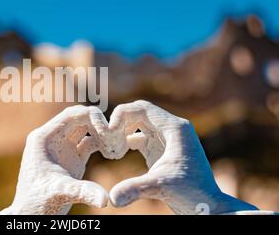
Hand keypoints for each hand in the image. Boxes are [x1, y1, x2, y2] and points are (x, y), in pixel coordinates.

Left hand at [0, 105, 108, 214]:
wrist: (32, 216)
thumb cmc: (38, 203)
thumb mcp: (60, 193)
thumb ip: (83, 191)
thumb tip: (105, 199)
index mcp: (44, 138)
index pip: (70, 115)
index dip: (91, 116)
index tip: (109, 127)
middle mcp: (53, 139)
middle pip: (80, 118)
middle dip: (100, 124)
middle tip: (116, 136)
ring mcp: (63, 148)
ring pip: (86, 130)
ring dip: (103, 133)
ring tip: (118, 145)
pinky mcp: (72, 158)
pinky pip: (90, 143)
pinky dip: (103, 144)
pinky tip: (115, 152)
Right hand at [108, 100, 258, 213]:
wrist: (207, 205)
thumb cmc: (192, 193)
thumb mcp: (161, 186)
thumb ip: (135, 188)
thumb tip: (112, 198)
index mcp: (175, 128)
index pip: (143, 108)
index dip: (122, 114)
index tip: (109, 129)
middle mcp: (172, 129)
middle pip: (139, 113)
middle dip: (120, 122)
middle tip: (106, 137)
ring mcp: (167, 139)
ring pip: (138, 124)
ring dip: (122, 131)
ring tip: (111, 146)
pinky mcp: (161, 150)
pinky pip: (140, 137)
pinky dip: (126, 141)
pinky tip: (118, 153)